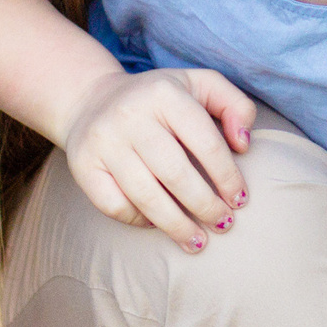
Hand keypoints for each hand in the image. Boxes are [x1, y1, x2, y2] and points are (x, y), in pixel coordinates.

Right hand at [59, 68, 255, 252]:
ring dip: (177, 225)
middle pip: (176, 174)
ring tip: (198, 241)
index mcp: (165, 93)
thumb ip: (235, 105)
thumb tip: (243, 144)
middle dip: (206, 206)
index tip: (240, 200)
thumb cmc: (158, 100)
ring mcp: (103, 141)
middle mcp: (130, 115)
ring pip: (145, 196)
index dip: (228, 177)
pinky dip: (139, 220)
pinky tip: (158, 225)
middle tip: (223, 224)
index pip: (206, 142)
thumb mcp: (199, 85)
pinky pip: (114, 205)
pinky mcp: (83, 164)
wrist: (91, 99)